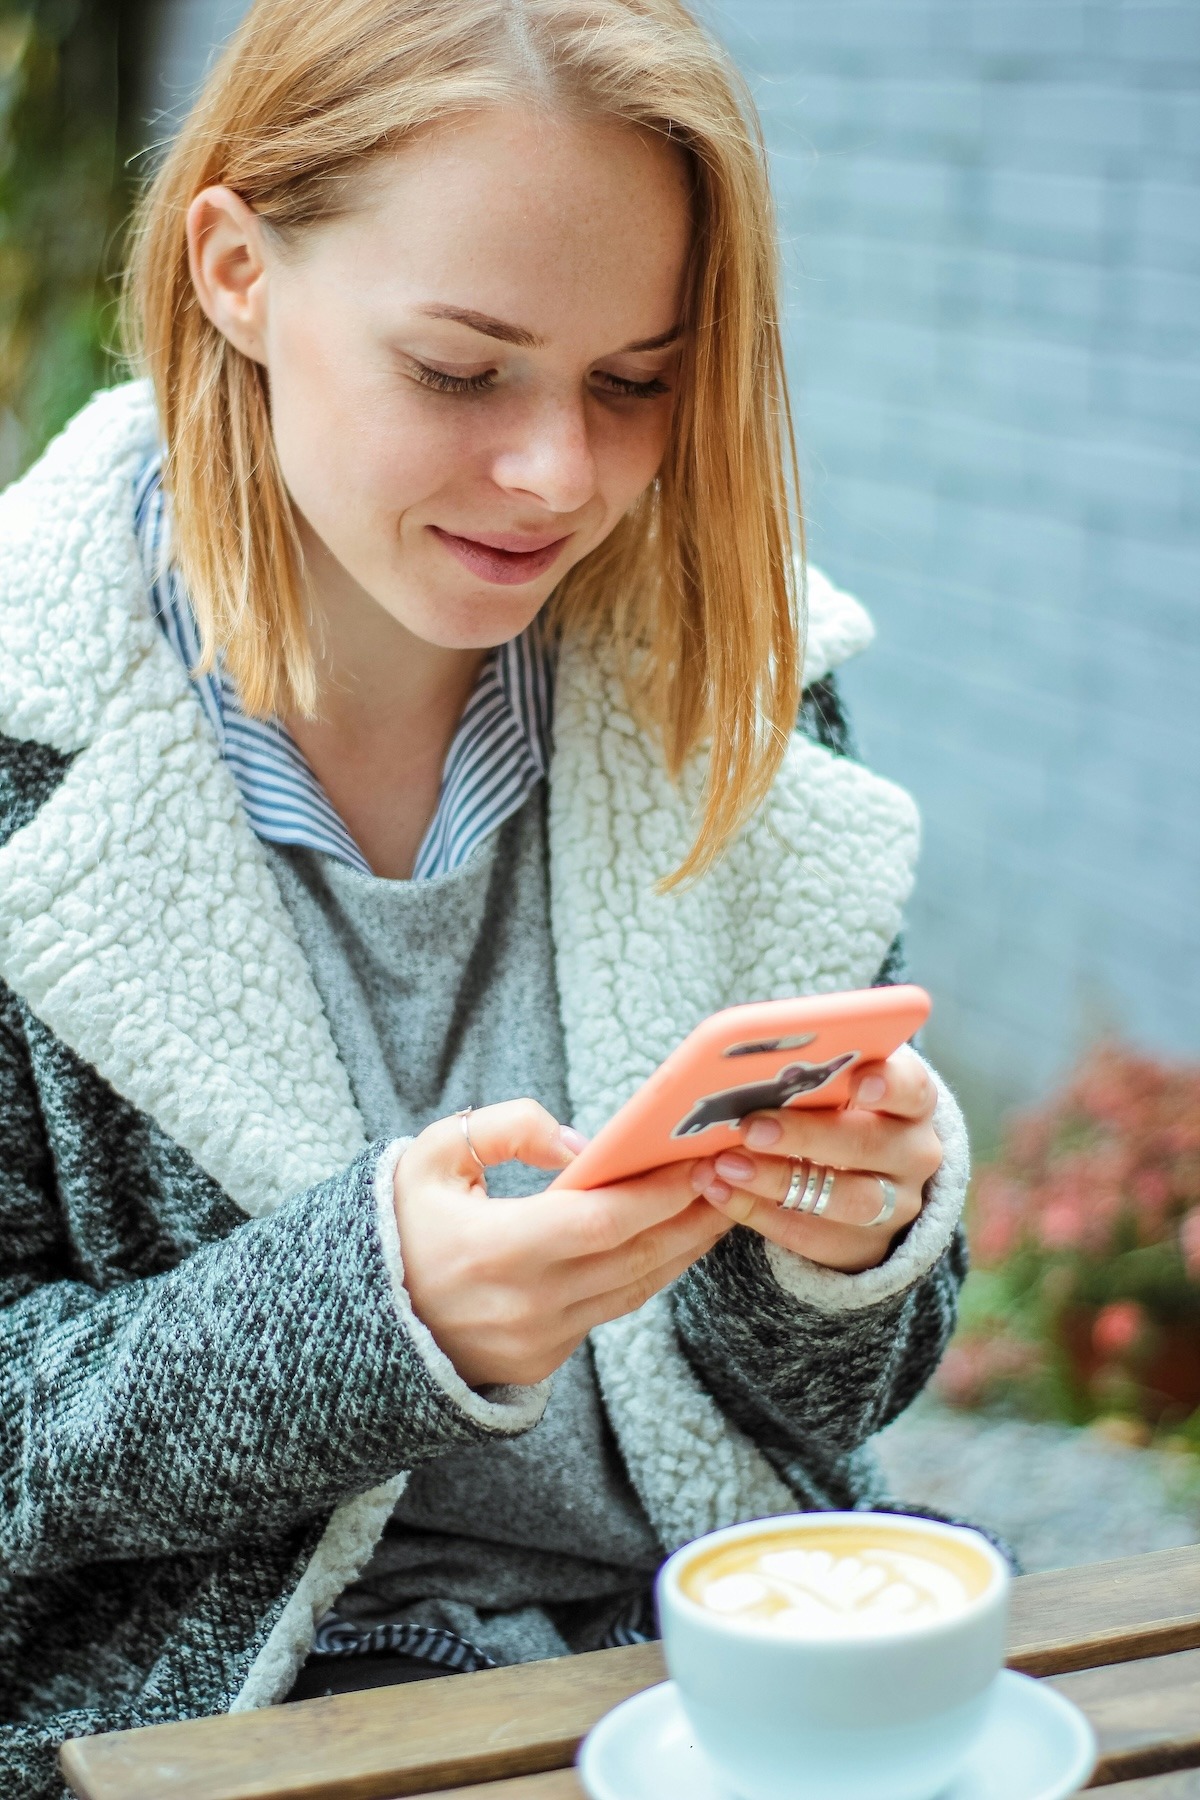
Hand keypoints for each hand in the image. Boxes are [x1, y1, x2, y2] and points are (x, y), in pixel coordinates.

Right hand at [393, 1099, 731, 1388]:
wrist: (356, 1320)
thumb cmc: (399, 1225)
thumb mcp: (434, 1156)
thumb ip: (509, 1129)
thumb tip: (583, 1144)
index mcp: (495, 1249)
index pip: (603, 1220)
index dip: (660, 1192)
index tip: (700, 1159)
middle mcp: (525, 1304)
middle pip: (636, 1257)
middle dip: (692, 1215)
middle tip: (733, 1174)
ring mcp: (537, 1340)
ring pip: (634, 1288)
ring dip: (682, 1247)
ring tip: (720, 1204)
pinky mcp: (543, 1361)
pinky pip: (610, 1310)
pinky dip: (646, 1273)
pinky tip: (670, 1241)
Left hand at [688, 1045, 942, 1273]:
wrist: (863, 1176)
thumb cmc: (837, 1109)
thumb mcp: (837, 1084)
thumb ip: (811, 1070)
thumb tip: (750, 1055)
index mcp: (913, 1101)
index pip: (911, 1088)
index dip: (888, 1085)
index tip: (857, 1082)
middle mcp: (913, 1154)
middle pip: (870, 1145)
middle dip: (808, 1136)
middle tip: (752, 1128)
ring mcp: (895, 1205)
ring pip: (846, 1198)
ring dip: (778, 1180)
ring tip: (725, 1165)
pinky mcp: (863, 1246)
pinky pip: (812, 1235)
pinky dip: (758, 1212)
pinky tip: (719, 1191)